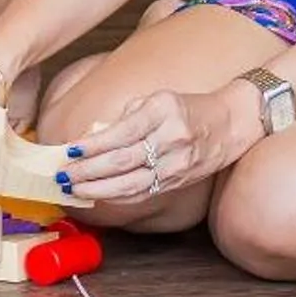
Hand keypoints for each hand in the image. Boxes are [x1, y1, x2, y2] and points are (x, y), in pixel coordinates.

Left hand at [59, 85, 257, 202]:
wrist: (232, 123)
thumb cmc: (190, 108)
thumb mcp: (158, 99)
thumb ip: (126, 116)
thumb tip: (93, 137)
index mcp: (163, 111)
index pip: (120, 132)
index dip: (92, 145)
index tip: (69, 151)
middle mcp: (171, 138)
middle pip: (122, 161)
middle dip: (88, 171)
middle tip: (63, 175)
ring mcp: (177, 162)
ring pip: (131, 183)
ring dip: (97, 189)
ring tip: (74, 189)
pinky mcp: (178, 180)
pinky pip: (143, 192)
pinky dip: (118, 196)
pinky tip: (99, 195)